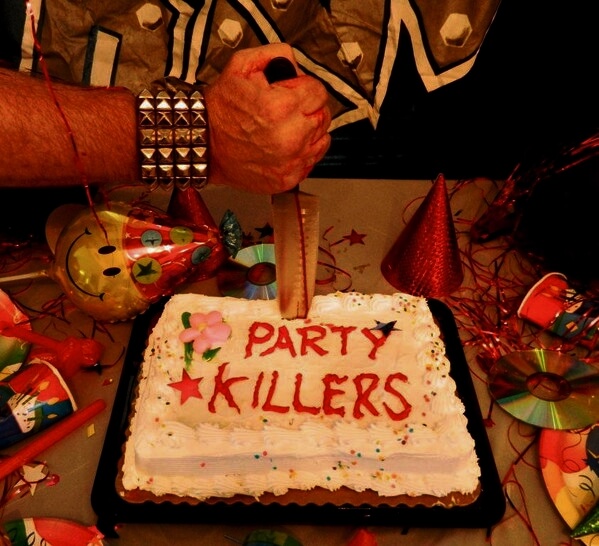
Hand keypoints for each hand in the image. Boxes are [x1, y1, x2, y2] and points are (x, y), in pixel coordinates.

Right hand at [204, 43, 330, 193]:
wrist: (202, 145)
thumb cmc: (220, 110)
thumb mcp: (241, 66)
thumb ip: (275, 55)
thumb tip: (296, 65)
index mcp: (280, 107)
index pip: (319, 92)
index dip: (305, 88)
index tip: (293, 92)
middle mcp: (289, 137)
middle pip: (323, 116)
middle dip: (309, 109)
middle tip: (289, 110)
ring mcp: (289, 162)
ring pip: (322, 140)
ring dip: (310, 131)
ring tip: (288, 128)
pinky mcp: (287, 179)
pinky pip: (311, 162)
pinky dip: (303, 153)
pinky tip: (286, 146)